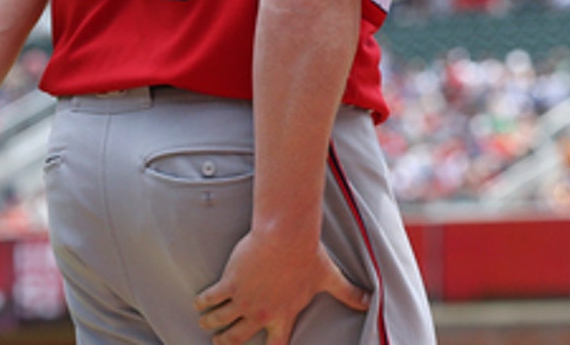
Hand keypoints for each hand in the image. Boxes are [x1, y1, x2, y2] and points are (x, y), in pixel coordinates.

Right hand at [194, 228, 369, 344]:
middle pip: (237, 339)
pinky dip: (202, 303)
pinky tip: (200, 303)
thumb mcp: (330, 277)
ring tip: (206, 322)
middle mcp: (262, 314)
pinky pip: (210, 300)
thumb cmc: (308, 254)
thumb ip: (348, 293)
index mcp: (284, 315)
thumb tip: (369, 301)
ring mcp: (244, 300)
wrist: (286, 234)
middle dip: (226, 343)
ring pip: (219, 322)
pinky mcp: (230, 283)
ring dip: (211, 324)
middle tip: (219, 341)